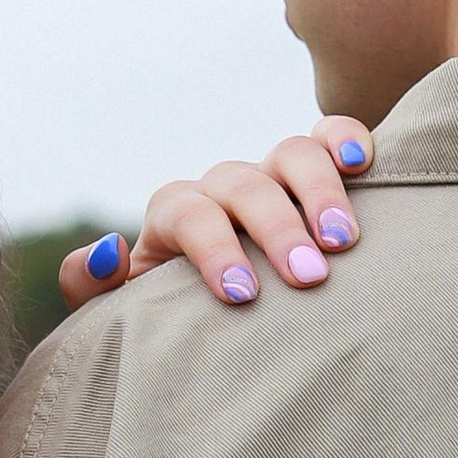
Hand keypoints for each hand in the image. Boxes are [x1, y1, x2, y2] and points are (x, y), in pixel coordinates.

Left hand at [59, 117, 374, 311]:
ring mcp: (271, 175)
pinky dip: (347, 140)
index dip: (214, 248)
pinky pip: (330, 136)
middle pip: (244, 184)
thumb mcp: (127, 313)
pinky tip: (364, 167)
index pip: (188, 213)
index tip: (243, 296)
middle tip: (308, 278)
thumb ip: (93, 287)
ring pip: (291, 154)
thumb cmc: (177, 322)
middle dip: (276, 229)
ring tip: (344, 242)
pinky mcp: (317, 172)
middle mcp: (223, 187)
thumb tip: (107, 250)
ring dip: (319, 193)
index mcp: (176, 215)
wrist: (221, 320)